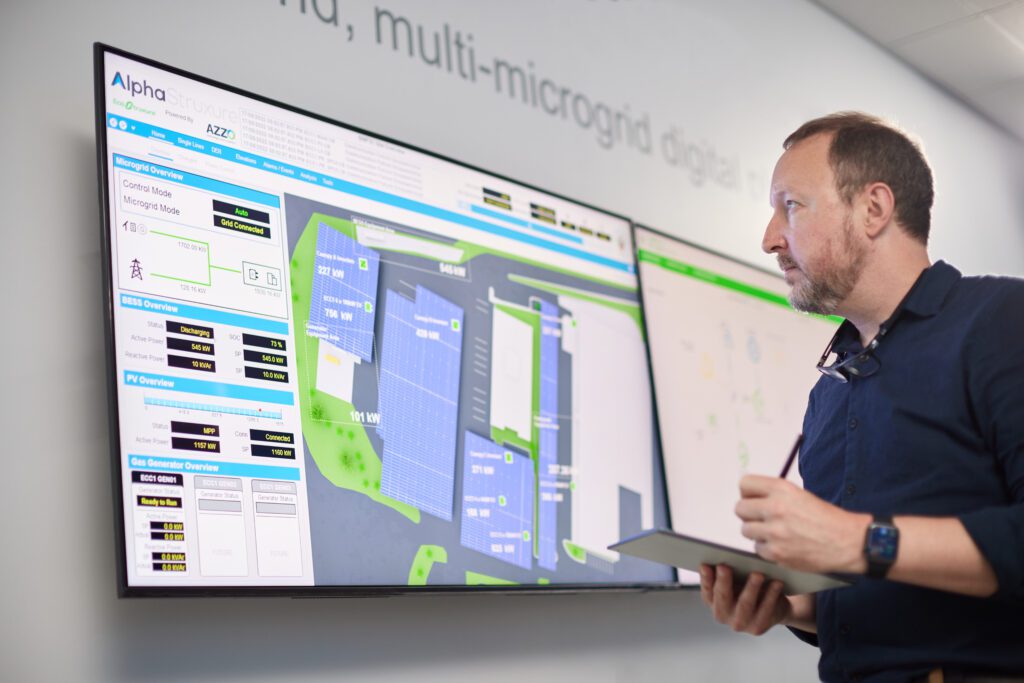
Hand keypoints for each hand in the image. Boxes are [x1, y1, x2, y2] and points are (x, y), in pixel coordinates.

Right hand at [699, 564, 788, 634]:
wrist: (772, 610)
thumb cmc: (749, 590)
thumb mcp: (734, 581)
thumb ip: (727, 573)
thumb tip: (723, 554)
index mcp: (712, 601)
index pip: (707, 588)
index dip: (705, 578)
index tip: (706, 565)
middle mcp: (722, 614)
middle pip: (722, 596)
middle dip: (723, 581)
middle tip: (725, 566)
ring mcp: (739, 623)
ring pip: (745, 603)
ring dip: (751, 587)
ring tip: (757, 574)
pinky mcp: (757, 628)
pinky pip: (765, 609)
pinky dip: (771, 595)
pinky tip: (776, 583)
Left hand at [736, 475, 869, 573]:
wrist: (848, 542)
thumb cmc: (826, 518)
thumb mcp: (799, 495)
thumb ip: (774, 494)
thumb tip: (750, 496)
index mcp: (782, 489)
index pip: (745, 484)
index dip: (748, 493)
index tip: (753, 498)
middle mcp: (775, 508)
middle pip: (739, 508)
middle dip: (749, 514)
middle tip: (762, 518)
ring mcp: (775, 532)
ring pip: (746, 530)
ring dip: (757, 532)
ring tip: (775, 533)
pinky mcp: (777, 553)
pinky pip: (758, 548)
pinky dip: (767, 548)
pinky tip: (783, 545)